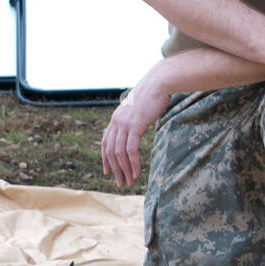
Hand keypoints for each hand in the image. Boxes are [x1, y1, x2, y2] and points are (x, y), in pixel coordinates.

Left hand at [101, 72, 171, 187]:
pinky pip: (131, 150)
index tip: (107, 171)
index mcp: (115, 118)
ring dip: (124, 170)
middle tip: (120, 183)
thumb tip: (135, 127)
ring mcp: (124, 124)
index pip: (105, 142)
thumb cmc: (153, 95)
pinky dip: (133, 164)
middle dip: (115, 169)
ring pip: (119, 154)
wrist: (159, 83)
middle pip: (110, 151)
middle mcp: (116, 122)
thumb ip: (133, 119)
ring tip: (129, 182)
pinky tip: (137, 173)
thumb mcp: (138, 109)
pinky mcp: (135, 126)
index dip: (105, 159)